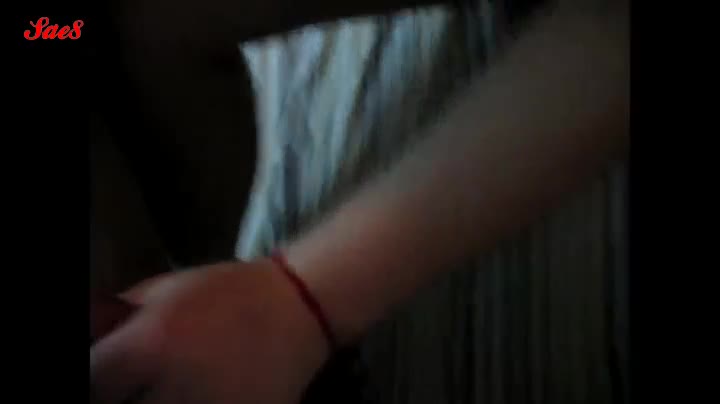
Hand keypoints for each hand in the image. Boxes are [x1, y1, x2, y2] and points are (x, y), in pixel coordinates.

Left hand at [90, 260, 328, 403]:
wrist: (298, 307)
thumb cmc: (227, 292)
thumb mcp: (164, 289)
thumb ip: (118, 316)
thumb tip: (89, 335)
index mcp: (149, 345)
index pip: (90, 384)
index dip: (95, 383)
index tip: (107, 380)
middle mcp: (174, 386)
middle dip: (126, 399)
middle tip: (138, 388)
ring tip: (175, 389)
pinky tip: (207, 393)